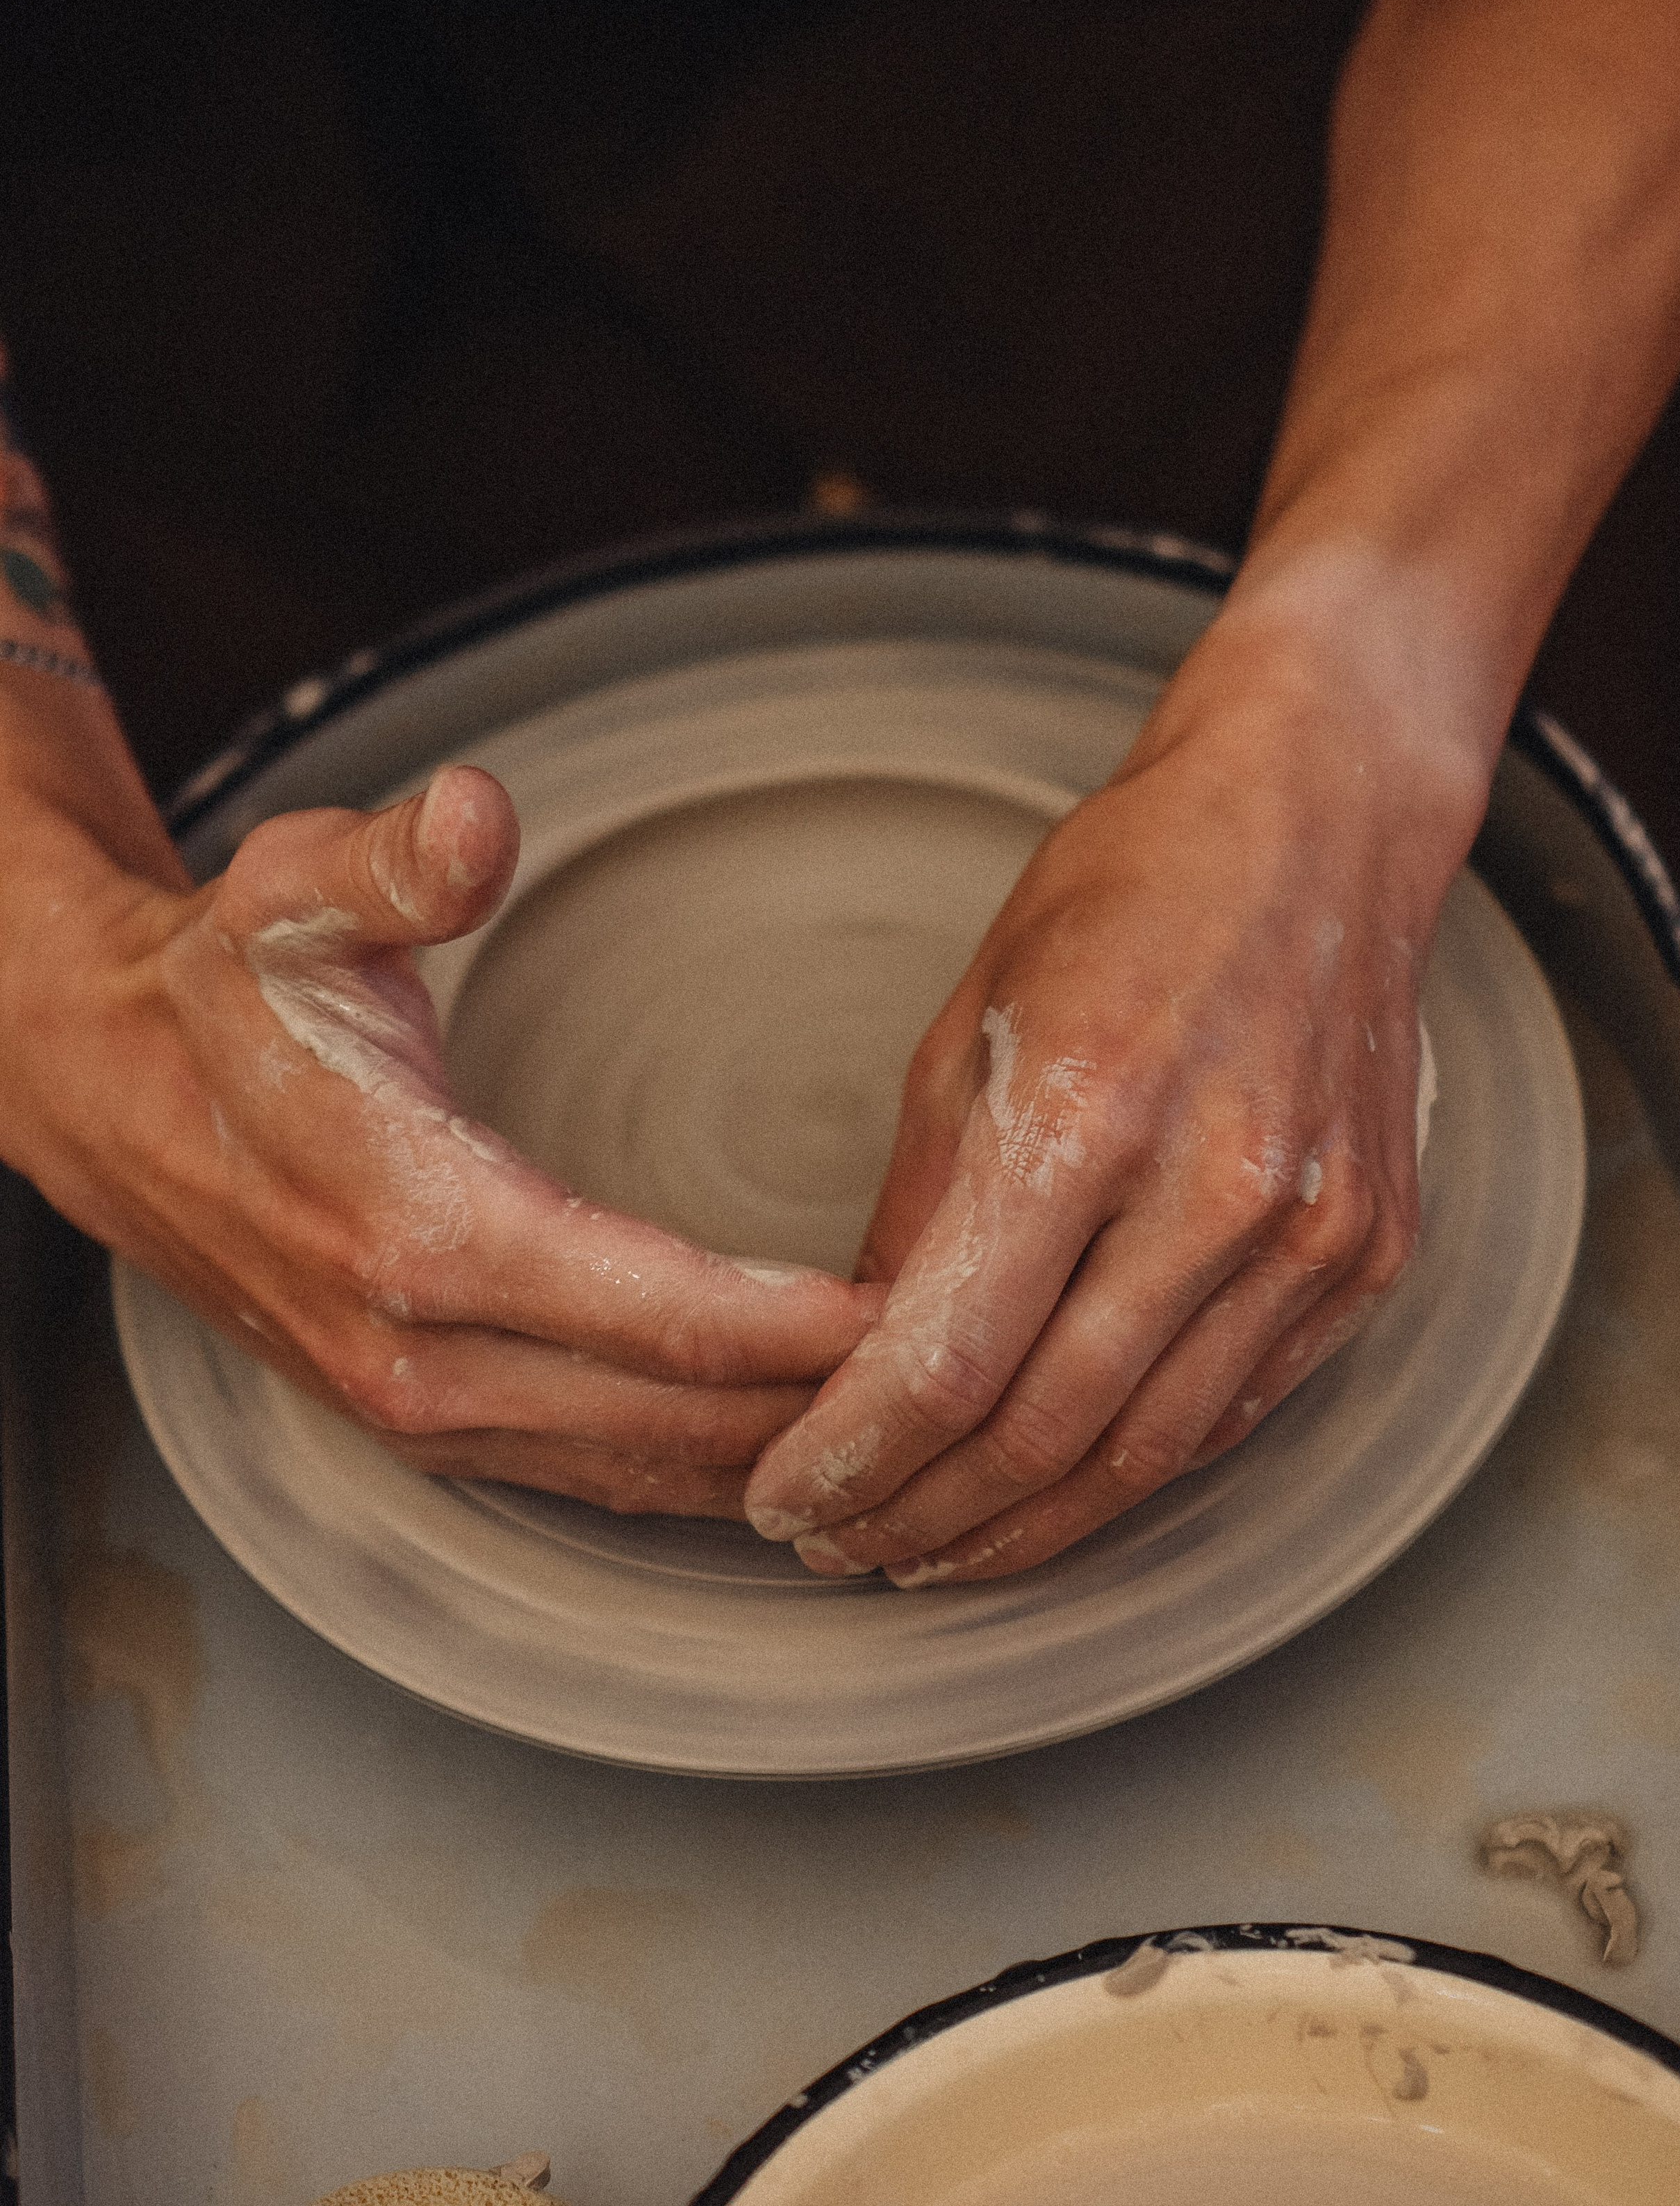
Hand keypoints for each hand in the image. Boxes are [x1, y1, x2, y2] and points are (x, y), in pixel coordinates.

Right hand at [1, 763, 876, 1513]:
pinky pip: (590, 1475)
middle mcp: (421, 1350)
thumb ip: (400, 858)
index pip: (657, 1313)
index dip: (801, 1325)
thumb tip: (477, 815)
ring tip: (905, 1413)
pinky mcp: (418, 1423)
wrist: (103, 1090)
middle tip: (965, 1363)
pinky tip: (781, 1439)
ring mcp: (416, 1407)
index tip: (923, 1310)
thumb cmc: (218, 989)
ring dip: (772, 1450)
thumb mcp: (290, 888)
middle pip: (673, 1417)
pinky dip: (694, 1467)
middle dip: (822, 1403)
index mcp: (417, 1226)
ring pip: (641, 1469)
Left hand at [743, 598, 1484, 1580]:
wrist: (1322, 823)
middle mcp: (1216, 1187)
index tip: (784, 1498)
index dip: (850, 1457)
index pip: (947, 1358)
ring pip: (1147, 1455)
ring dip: (1024, 1528)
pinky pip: (1236, 1411)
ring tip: (933, 1550)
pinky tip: (1058, 1492)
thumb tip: (864, 1359)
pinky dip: (1134, 1469)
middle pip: (1042, 1434)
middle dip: (921, 1516)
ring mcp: (1309, 1233)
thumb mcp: (973, 1020)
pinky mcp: (1366, 1255)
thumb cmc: (1131, 892)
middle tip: (842, 1546)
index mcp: (1087, 1111)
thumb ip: (920, 1205)